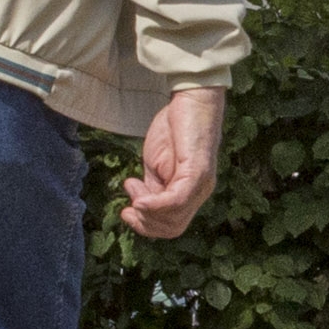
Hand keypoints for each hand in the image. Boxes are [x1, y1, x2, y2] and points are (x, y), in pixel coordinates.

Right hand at [123, 84, 225, 239]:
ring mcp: (201, 184)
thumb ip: (151, 186)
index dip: (146, 227)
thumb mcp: (156, 164)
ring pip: (174, 219)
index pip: (171, 227)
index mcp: (191, 193)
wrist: (192, 100)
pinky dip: (155, 205)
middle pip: (172, 228)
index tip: (127, 211)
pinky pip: (177, 200)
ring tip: (133, 188)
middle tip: (128, 205)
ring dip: (146, 212)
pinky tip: (139, 199)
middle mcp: (200, 193)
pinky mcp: (198, 171)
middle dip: (144, 223)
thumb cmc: (175, 128)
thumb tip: (139, 205)